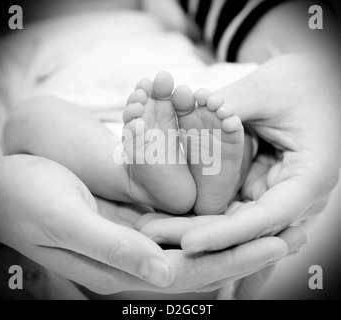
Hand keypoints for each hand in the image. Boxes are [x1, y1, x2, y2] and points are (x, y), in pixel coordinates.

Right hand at [0, 155, 306, 294]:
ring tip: (275, 213)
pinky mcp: (136, 218)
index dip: (237, 257)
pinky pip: (181, 218)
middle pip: (206, 257)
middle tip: (295, 226)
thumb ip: (114, 249)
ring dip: (236, 228)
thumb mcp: (67, 222)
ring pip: (198, 238)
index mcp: (123, 268)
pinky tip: (231, 199)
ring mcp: (139, 238)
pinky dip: (209, 211)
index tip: (277, 239)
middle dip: (250, 244)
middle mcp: (137, 258)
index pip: (193, 271)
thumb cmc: (30, 200)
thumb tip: (166, 273)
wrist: (11, 184)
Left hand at [136, 54, 340, 252]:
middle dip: (197, 233)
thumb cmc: (300, 83)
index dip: (225, 235)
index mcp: (309, 178)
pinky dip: (201, 210)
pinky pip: (229, 204)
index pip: (264, 220)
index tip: (188, 243)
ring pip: (232, 220)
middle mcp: (293, 195)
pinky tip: (169, 212)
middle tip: (152, 234)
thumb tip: (187, 115)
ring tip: (152, 227)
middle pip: (242, 228)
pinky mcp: (258, 186)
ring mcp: (275, 193)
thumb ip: (228, 106)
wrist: (314, 83)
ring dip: (193, 225)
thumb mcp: (265, 90)